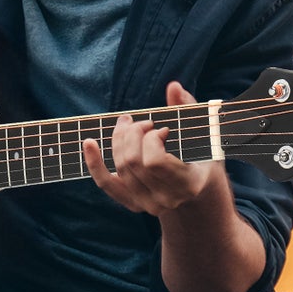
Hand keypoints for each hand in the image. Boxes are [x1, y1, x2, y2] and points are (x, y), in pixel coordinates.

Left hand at [83, 80, 223, 218]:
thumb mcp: (204, 133)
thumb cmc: (203, 155)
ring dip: (118, 139)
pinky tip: (88, 143)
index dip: (152, 140)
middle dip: (133, 134)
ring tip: (128, 124)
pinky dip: (94, 163)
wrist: (200, 189)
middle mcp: (166, 200)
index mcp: (188, 185)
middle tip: (145, 122)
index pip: (155, 162)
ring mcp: (148, 205)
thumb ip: (188, 109)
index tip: (163, 129)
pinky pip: (107, 183)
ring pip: (120, 168)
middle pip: (132, 162)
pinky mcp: (133, 203)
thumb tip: (173, 86)